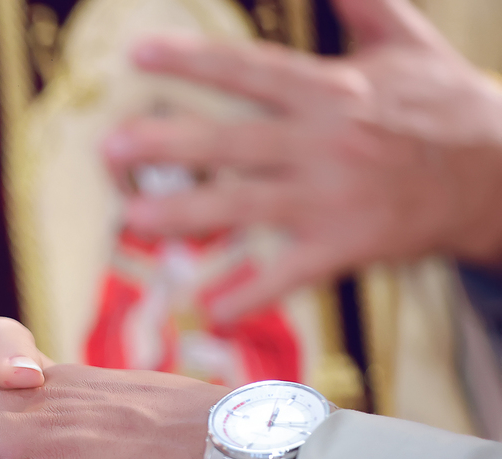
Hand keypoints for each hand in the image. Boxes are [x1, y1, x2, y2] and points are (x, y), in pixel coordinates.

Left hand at [103, 0, 501, 321]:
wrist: (500, 174)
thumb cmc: (445, 105)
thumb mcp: (407, 42)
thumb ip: (360, 4)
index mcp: (332, 89)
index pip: (250, 71)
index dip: (193, 61)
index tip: (138, 54)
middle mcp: (325, 141)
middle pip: (233, 140)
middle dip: (168, 143)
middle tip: (110, 147)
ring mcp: (333, 196)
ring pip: (247, 205)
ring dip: (187, 215)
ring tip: (134, 219)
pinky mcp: (346, 245)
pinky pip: (287, 273)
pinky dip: (248, 295)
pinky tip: (205, 312)